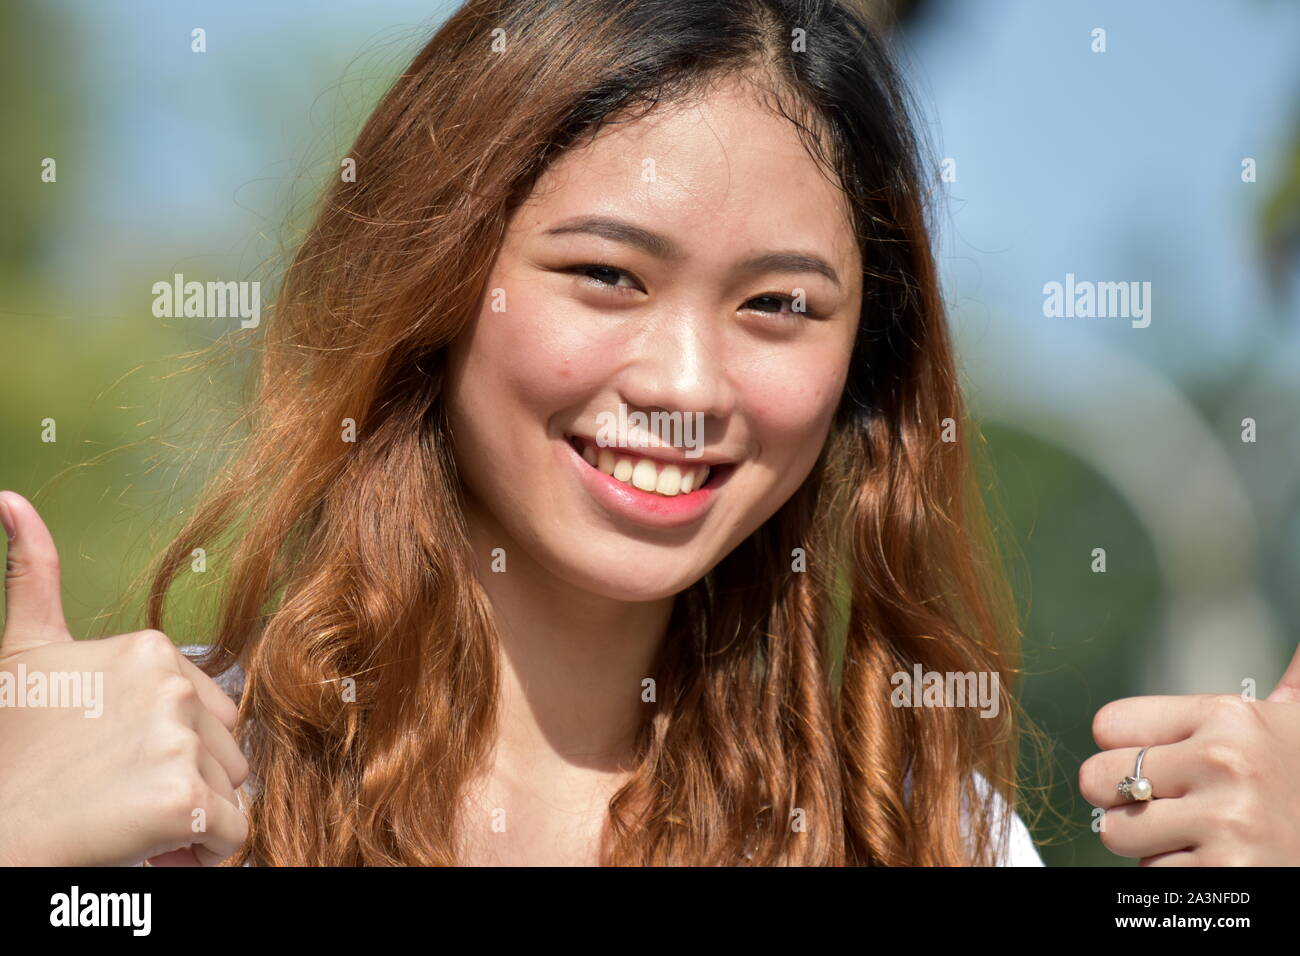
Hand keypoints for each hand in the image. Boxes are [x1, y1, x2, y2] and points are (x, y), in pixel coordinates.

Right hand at [0, 490, 248, 865]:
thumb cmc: (11, 754)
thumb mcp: (25, 657)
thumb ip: (34, 576)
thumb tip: (10, 500)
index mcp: (148, 649)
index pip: (211, 709)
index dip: (175, 747)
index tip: (118, 761)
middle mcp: (171, 684)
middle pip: (228, 746)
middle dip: (188, 779)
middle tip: (121, 794)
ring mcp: (179, 738)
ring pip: (233, 788)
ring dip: (195, 814)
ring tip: (130, 816)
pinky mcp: (184, 797)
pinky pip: (234, 833)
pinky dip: (203, 851)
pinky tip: (153, 845)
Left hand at [1079, 642, 1299, 864]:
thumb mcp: (1293, 727)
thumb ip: (1284, 685)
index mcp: (1230, 718)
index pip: (1108, 724)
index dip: (1123, 750)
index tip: (1158, 766)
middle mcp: (1225, 763)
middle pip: (1097, 779)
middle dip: (1126, 801)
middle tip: (1174, 810)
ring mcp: (1225, 823)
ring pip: (1118, 834)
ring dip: (1151, 844)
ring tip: (1204, 840)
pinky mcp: (1223, 877)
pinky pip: (1150, 876)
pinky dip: (1177, 880)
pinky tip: (1219, 869)